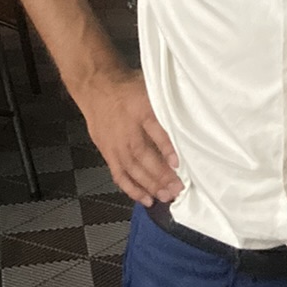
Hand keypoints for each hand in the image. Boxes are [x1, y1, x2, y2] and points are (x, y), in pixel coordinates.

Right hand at [77, 66, 181, 206]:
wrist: (96, 87)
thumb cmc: (127, 88)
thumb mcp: (149, 88)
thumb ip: (165, 105)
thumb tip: (190, 115)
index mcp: (140, 110)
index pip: (154, 130)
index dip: (166, 148)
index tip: (178, 163)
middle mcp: (127, 130)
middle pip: (144, 156)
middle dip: (161, 175)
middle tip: (178, 188)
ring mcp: (116, 145)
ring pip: (133, 169)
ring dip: (150, 185)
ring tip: (166, 196)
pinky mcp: (108, 154)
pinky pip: (120, 175)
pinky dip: (132, 189)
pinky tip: (146, 199)